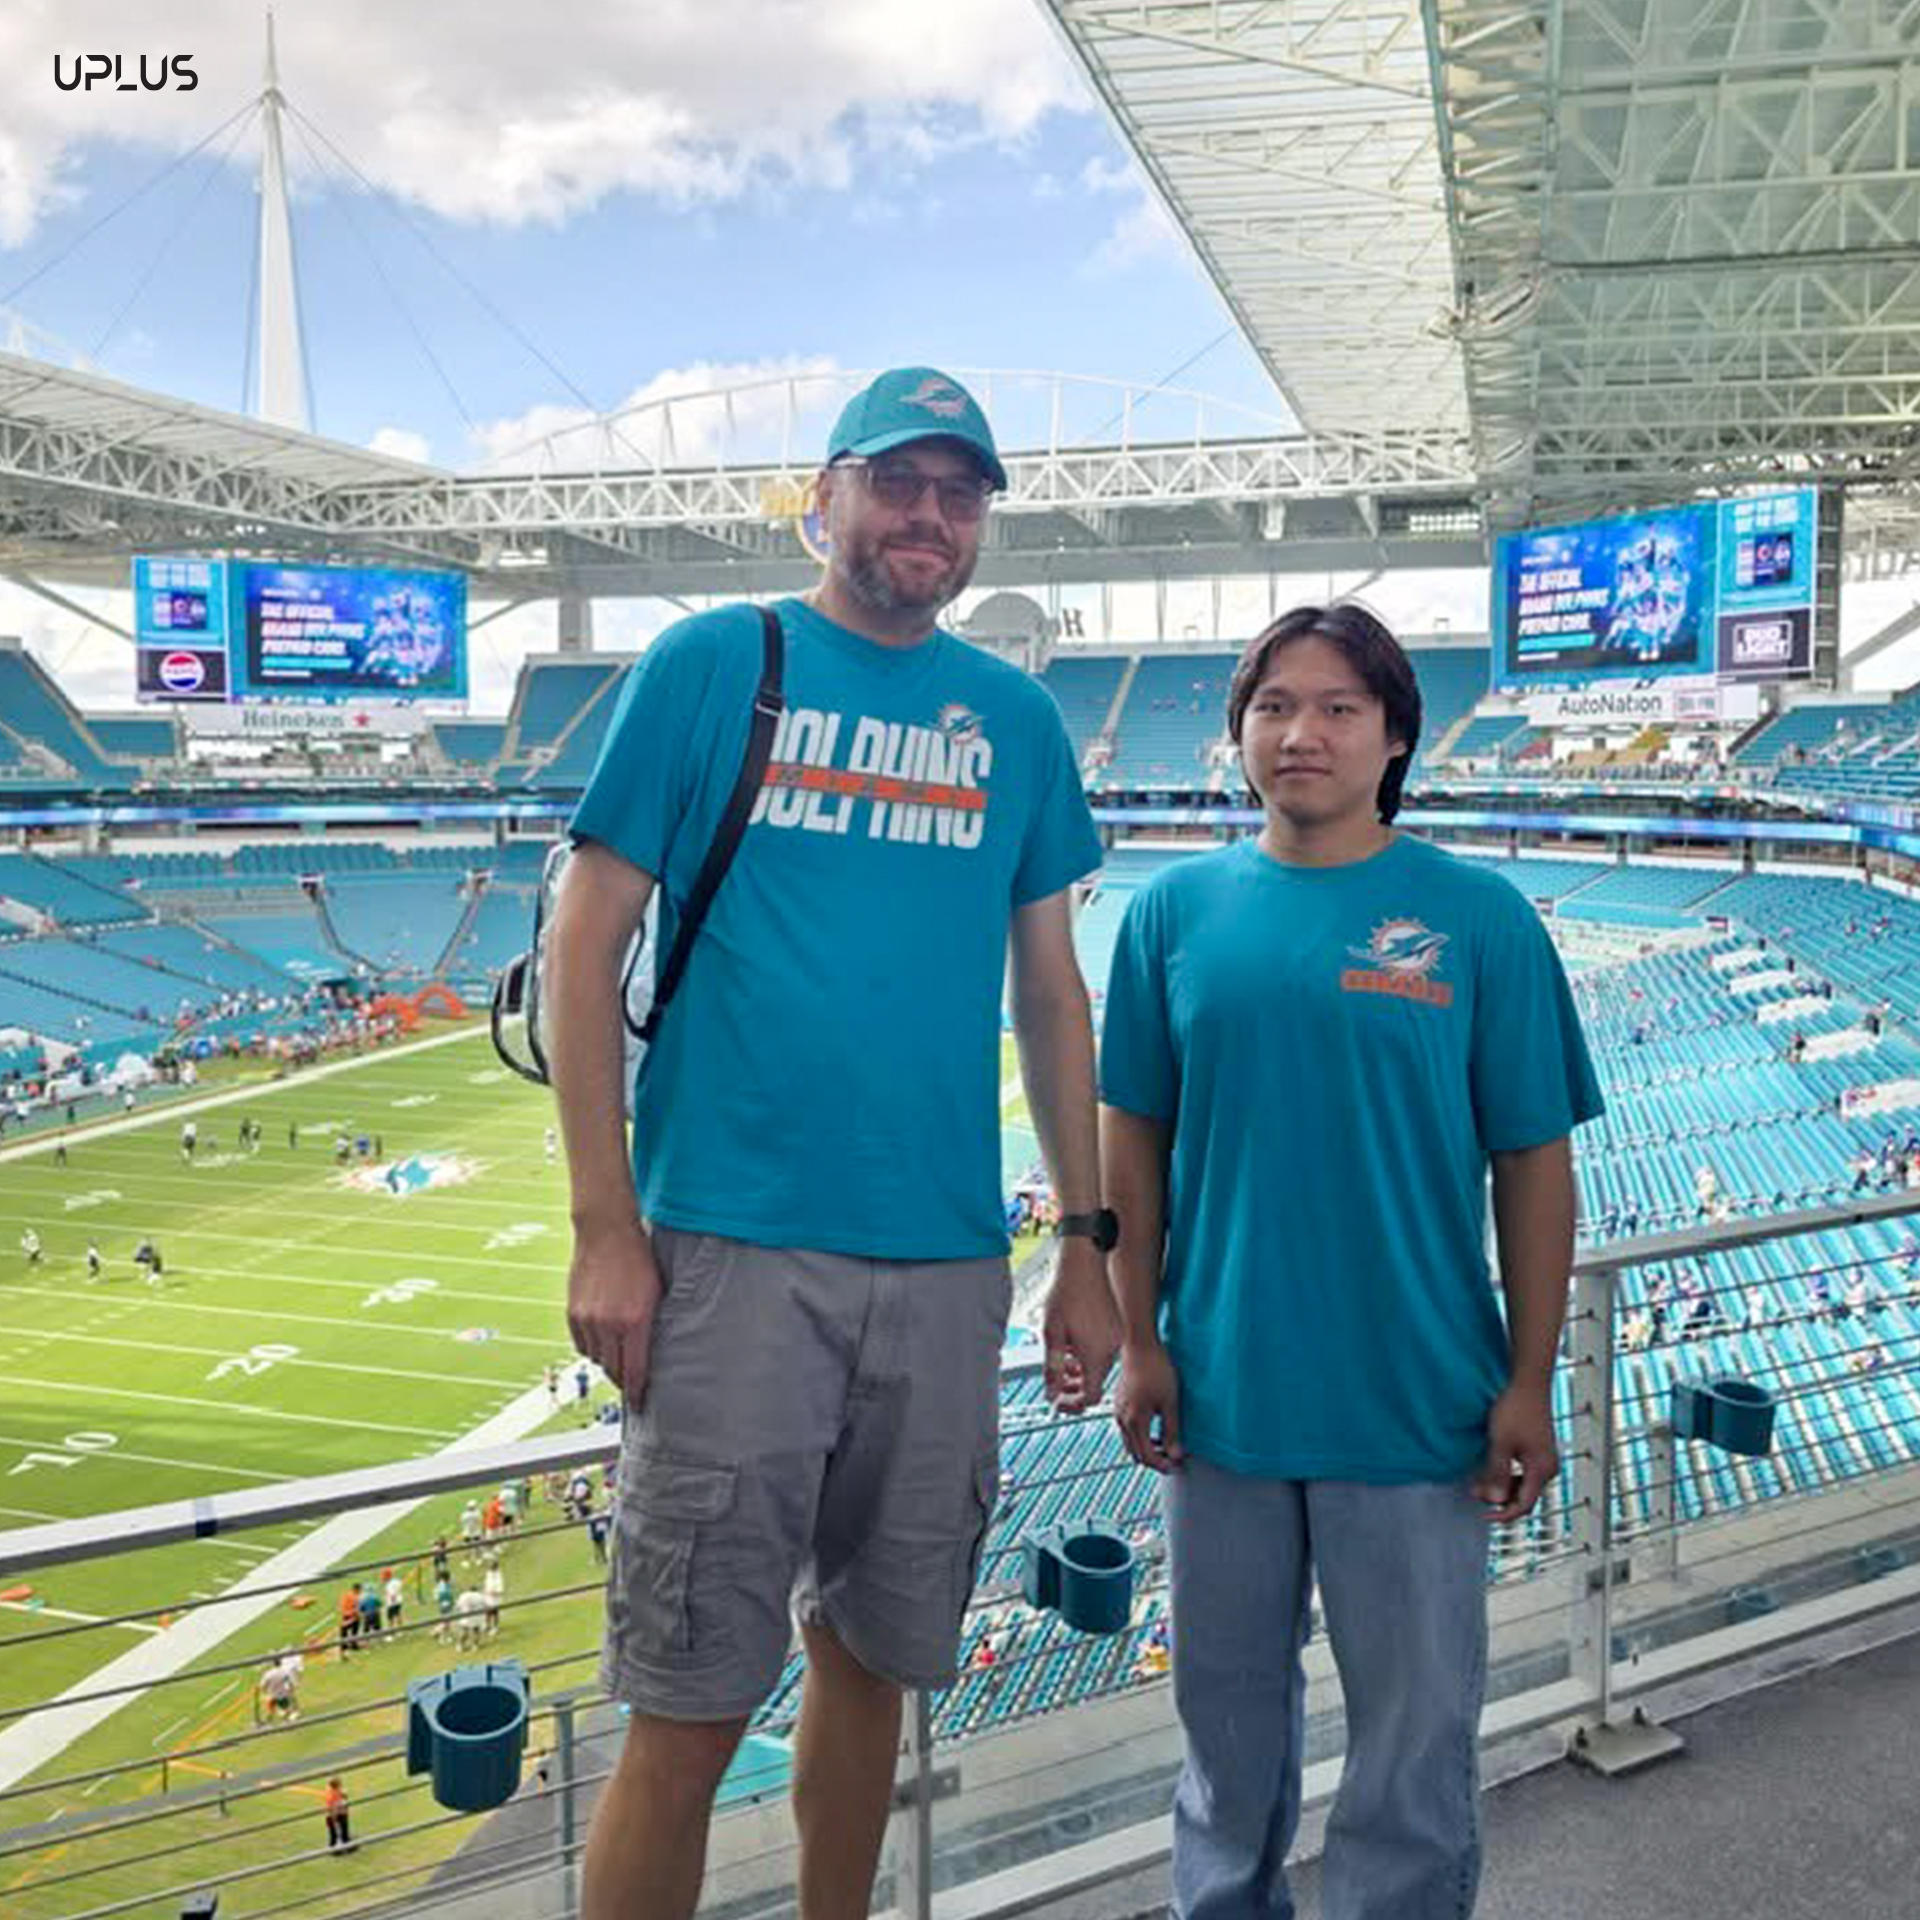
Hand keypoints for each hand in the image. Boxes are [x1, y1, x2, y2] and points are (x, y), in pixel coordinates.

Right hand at [566, 1218, 661, 1408]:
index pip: (635, 1371)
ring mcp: (587, 1319)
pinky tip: (603, 1341)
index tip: (642, 1404)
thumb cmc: (639, 1259)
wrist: (606, 1232)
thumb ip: (653, 1324)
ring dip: (608, 1362)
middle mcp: (609, 1324)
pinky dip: (592, 1348)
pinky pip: (581, 1345)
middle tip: (632, 1384)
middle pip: (614, 1370)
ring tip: (619, 1358)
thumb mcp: (657, 1292)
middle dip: (624, 1380)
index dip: (638, 1392)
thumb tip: (650, 1354)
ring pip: (596, 1359)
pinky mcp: (572, 1313)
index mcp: (634, 1321)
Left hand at [1041, 1242, 1121, 1413]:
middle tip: (1057, 1385)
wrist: (1086, 1264)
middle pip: (1096, 1384)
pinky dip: (1089, 1356)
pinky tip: (1074, 1345)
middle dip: (1075, 1389)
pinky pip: (1104, 1352)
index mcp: (1096, 1354)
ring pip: (1100, 1368)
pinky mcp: (1117, 1329)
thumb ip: (1052, 1367)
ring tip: (1063, 1361)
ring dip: (1081, 1371)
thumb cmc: (1067, 1293)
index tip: (1058, 1400)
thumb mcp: (1051, 1333)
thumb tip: (1051, 1394)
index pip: (1092, 1397)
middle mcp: (1111, 1349)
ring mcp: (1116, 1338)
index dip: (1073, 1403)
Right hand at [1114, 1338, 1183, 1472]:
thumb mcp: (1170, 1402)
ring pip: (1130, 1442)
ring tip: (1164, 1446)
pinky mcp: (1119, 1403)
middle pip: (1136, 1453)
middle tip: (1172, 1460)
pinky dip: (1139, 1436)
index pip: (1147, 1456)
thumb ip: (1172, 1431)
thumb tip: (1175, 1454)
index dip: (1162, 1465)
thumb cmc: (1156, 1369)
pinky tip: (1153, 1429)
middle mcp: (1122, 1420)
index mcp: (1135, 1421)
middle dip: (1154, 1460)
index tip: (1176, 1466)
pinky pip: (1126, 1429)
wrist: (1139, 1345)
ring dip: (1145, 1449)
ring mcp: (1118, 1411)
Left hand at [1472, 1382, 1557, 1522]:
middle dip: (1500, 1500)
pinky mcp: (1540, 1449)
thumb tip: (1494, 1501)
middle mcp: (1548, 1468)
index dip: (1503, 1515)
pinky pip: (1525, 1472)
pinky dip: (1509, 1475)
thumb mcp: (1500, 1444)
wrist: (1528, 1384)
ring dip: (1503, 1487)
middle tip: (1476, 1493)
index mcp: (1541, 1470)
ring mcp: (1545, 1458)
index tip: (1485, 1516)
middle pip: (1525, 1497)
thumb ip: (1497, 1474)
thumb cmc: (1515, 1410)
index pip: (1524, 1505)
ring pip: (1525, 1484)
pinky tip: (1493, 1468)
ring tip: (1480, 1482)